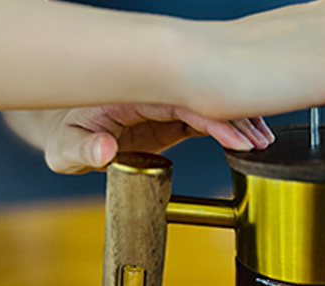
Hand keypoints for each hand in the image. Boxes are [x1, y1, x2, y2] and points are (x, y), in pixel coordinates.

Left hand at [5, 105, 274, 173]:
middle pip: (204, 96)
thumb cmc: (62, 133)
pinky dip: (229, 126)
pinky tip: (248, 138)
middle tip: (262, 140)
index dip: (214, 117)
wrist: (61, 126)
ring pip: (210, 104)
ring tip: (264, 141)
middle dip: (236, 115)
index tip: (238, 137)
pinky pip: (206, 116)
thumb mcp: (64, 147)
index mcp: (135, 94)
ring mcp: (165, 104)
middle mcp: (155, 93)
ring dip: (238, 119)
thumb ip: (81, 150)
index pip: (183, 100)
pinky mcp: (171, 117)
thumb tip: (104, 153)